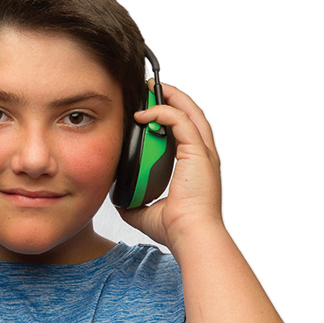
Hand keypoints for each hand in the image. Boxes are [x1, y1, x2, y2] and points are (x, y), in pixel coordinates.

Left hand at [118, 80, 221, 254]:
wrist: (190, 235)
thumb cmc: (176, 228)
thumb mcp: (144, 211)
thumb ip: (133, 201)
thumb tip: (119, 198)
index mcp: (195, 167)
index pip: (185, 132)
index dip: (170, 117)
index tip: (150, 109)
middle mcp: (203, 156)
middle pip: (192, 115)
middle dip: (173, 98)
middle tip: (152, 89)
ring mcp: (204, 153)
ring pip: (190, 112)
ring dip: (171, 96)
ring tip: (152, 87)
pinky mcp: (199, 152)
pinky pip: (180, 121)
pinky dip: (163, 112)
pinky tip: (144, 112)